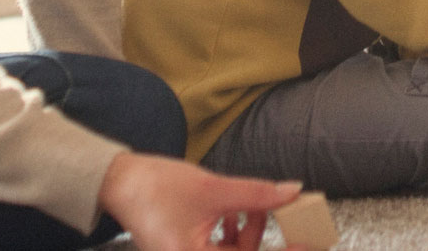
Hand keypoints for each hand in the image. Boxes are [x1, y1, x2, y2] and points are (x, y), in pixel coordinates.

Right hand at [98, 151, 298, 250]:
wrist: (121, 182)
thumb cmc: (156, 188)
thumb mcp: (213, 189)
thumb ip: (256, 194)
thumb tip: (292, 192)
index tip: (306, 244)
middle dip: (264, 239)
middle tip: (291, 220)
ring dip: (250, 232)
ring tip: (256, 204)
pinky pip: (221, 249)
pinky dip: (234, 232)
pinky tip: (236, 210)